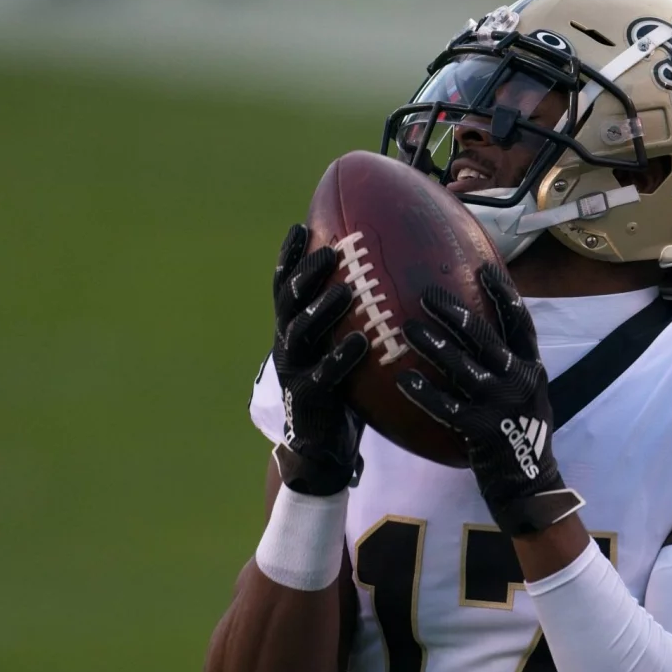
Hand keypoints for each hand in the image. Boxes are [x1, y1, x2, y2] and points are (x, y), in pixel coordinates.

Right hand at [270, 224, 367, 495]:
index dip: (289, 257)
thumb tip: (386, 279)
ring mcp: (294, 370)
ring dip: (323, 310)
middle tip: (331, 252)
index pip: (285, 285)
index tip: (299, 226)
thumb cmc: (339, 386)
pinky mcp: (308, 398)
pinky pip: (324, 374)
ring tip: (345, 292)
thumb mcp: (338, 346)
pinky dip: (342, 357)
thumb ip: (350, 317)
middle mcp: (287, 344)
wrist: (319, 444)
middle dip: (306, 274)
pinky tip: (362, 342)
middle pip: (289, 301)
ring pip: (302, 332)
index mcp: (292, 328)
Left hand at [397, 264, 583, 535]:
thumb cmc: (517, 432)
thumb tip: (474, 330)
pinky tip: (403, 381)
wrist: (529, 484)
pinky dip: (426, 394)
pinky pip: (449, 409)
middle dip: (457, 314)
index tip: (483, 265)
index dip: (502, 293)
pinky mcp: (484, 432)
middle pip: (488, 339)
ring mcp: (503, 407)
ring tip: (407, 329)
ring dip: (435, 347)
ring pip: (465, 369)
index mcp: (531, 368)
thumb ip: (507, 364)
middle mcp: (520, 382)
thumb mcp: (525, 393)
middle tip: (427, 294)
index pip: (520, 322)